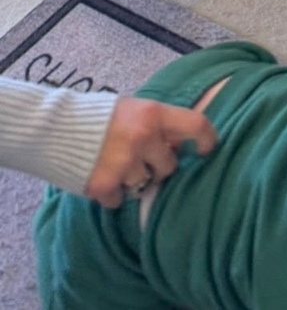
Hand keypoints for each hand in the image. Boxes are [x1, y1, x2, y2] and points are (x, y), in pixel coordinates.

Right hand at [84, 96, 215, 207]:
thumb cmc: (100, 117)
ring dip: (133, 180)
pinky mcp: (105, 185)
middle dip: (158, 166)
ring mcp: (125, 163)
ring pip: (144, 184)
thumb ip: (156, 125)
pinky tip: (102, 177)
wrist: (55, 127)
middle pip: (169, 166)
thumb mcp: (133, 109)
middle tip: (141, 159)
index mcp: (154, 114)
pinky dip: (112, 194)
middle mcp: (144, 138)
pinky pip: (120, 200)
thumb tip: (178, 145)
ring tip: (116, 165)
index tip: (206, 151)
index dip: (206, 140)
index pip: (195, 125)